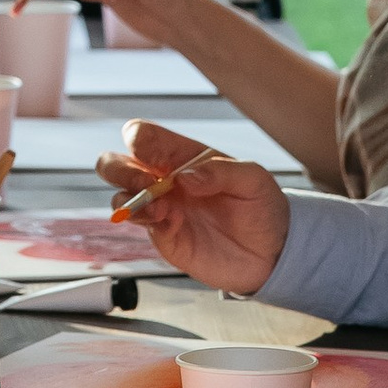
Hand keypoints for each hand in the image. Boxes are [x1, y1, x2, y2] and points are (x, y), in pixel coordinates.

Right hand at [98, 119, 289, 290]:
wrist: (272, 251)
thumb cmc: (261, 206)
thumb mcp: (252, 178)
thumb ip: (220, 172)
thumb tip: (186, 178)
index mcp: (182, 156)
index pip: (143, 136)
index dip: (138, 139)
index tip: (152, 155)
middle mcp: (165, 180)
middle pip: (114, 163)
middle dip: (119, 169)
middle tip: (145, 181)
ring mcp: (161, 209)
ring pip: (119, 197)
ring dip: (129, 199)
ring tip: (160, 208)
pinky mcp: (165, 237)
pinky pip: (140, 226)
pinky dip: (149, 223)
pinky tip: (173, 224)